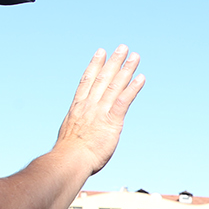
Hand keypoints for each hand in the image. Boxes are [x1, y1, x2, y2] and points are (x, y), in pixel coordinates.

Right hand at [53, 46, 145, 175]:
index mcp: (78, 107)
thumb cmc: (68, 155)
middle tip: (122, 47)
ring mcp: (100, 112)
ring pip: (114, 85)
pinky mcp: (112, 121)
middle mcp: (89, 105)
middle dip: (113, 61)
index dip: (95, 65)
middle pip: (103, 78)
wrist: (70, 161)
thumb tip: (74, 130)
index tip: (100, 52)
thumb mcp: (68, 135)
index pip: (87, 81)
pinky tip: (141, 78)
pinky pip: (123, 101)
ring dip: (126, 69)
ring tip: (135, 56)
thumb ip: (76, 127)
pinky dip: (132, 88)